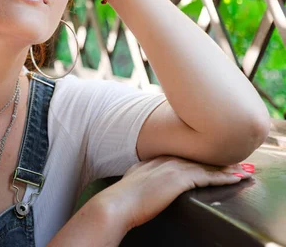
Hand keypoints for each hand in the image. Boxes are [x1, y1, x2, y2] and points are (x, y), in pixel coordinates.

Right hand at [98, 155, 253, 232]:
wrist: (118, 203)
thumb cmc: (122, 199)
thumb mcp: (133, 181)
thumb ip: (143, 177)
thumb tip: (146, 183)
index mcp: (156, 159)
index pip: (184, 156)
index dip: (201, 158)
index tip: (212, 158)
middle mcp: (166, 159)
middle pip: (198, 158)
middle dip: (217, 160)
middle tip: (235, 161)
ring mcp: (173, 168)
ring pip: (206, 165)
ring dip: (226, 168)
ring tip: (242, 170)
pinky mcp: (179, 179)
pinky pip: (208, 177)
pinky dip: (224, 177)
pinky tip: (235, 178)